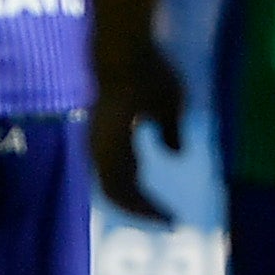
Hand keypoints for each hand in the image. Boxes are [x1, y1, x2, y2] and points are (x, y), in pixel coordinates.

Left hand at [91, 44, 186, 222]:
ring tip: (169, 221)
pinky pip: (117, 187)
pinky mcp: (103, 148)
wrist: (127, 51)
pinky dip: (139, 203)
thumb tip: (176, 153)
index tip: (168, 210)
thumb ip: (170, 129)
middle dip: (143, 209)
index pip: (121, 177)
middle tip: (170, 223)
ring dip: (142, 210)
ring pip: (115, 192)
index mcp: (110, 135)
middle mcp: (99, 145)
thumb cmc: (147, 70)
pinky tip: (161, 209)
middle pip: (116, 190)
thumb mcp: (167, 103)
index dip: (142, 196)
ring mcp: (98, 146)